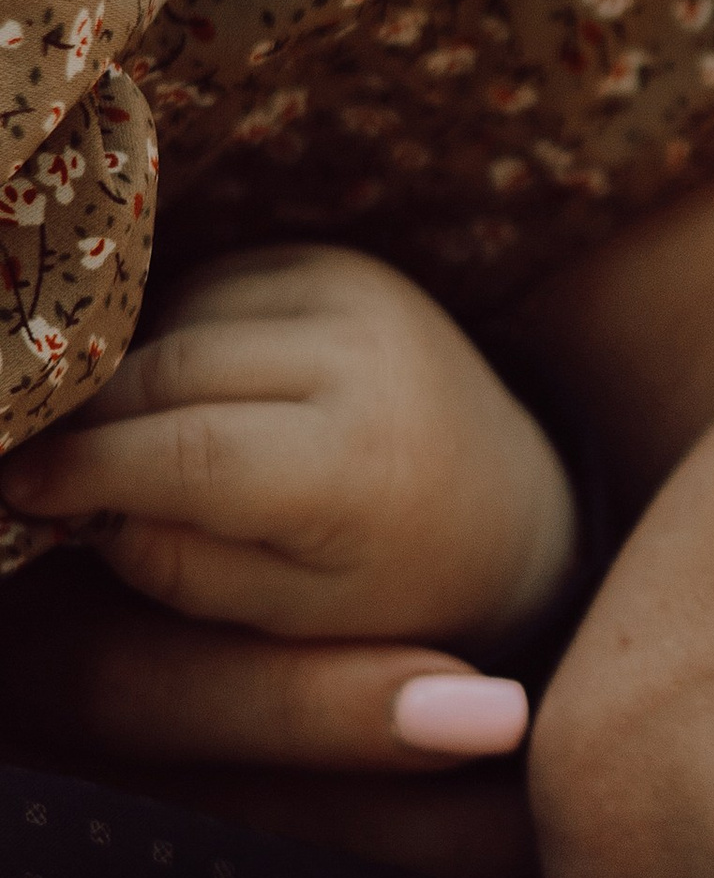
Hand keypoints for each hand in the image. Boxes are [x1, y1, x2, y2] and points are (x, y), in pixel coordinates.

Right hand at [0, 246, 578, 657]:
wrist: (500, 503)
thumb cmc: (386, 584)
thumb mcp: (290, 617)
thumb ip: (180, 566)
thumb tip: (64, 495)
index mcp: (367, 464)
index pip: (195, 454)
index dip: (86, 469)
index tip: (16, 490)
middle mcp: (369, 356)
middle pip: (169, 373)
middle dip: (87, 419)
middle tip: (38, 467)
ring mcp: (355, 293)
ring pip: (176, 322)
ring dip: (125, 377)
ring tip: (117, 441)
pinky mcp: (333, 261)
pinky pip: (204, 288)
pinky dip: (168, 339)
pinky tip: (174, 393)